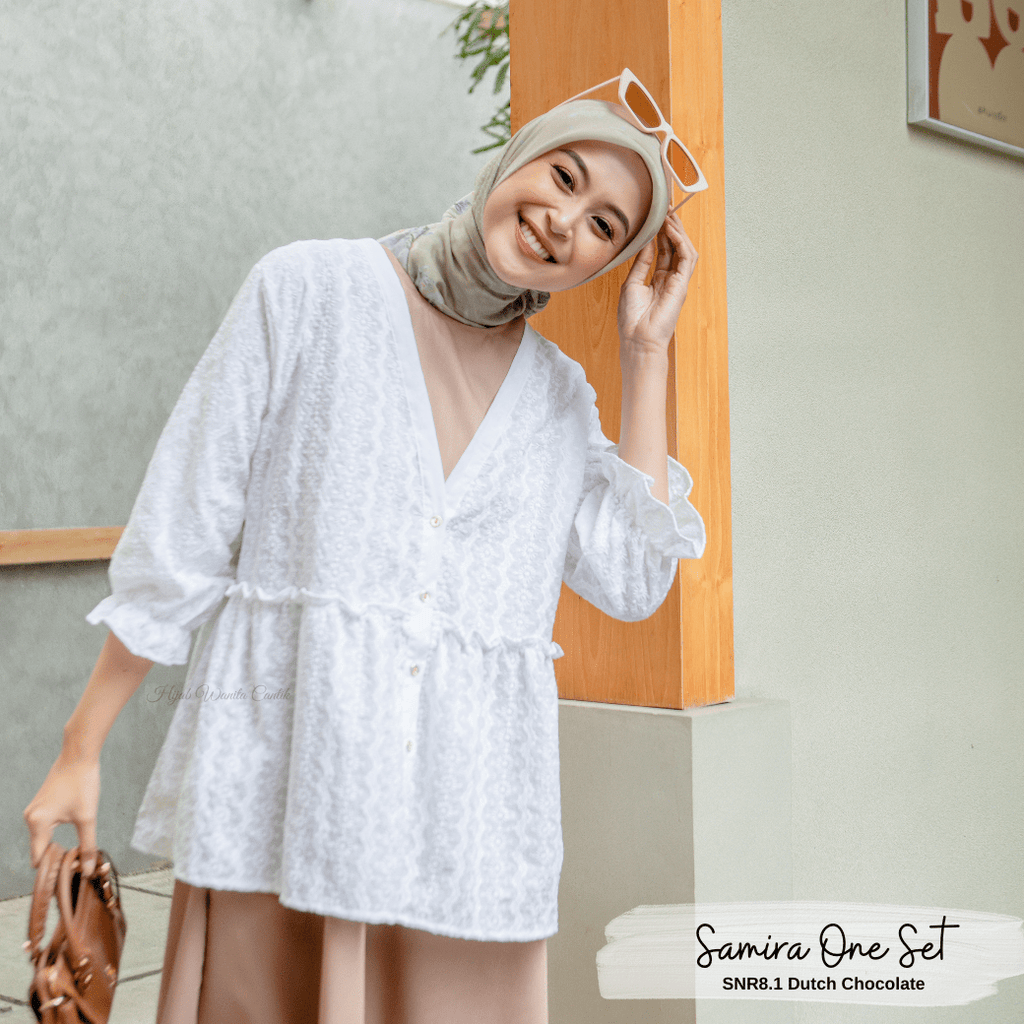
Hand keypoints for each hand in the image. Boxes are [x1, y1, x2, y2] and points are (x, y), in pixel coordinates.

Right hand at [24, 750, 100, 876]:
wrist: (79, 755)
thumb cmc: (82, 783)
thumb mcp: (87, 817)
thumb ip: (87, 846)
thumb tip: (88, 870)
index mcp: (38, 823)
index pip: (38, 859)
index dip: (52, 870)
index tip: (70, 874)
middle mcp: (30, 818)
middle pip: (39, 850)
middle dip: (56, 858)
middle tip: (78, 863)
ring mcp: (34, 810)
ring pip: (42, 838)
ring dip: (57, 845)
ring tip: (77, 850)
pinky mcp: (41, 804)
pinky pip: (45, 826)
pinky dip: (56, 833)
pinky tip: (73, 832)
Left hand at [617, 212, 698, 359]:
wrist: (638, 339)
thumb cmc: (632, 318)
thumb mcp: (632, 284)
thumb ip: (642, 264)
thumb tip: (646, 244)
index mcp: (658, 280)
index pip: (664, 250)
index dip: (661, 232)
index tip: (655, 215)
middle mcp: (670, 279)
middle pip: (675, 246)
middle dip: (671, 226)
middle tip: (665, 207)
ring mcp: (678, 281)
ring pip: (684, 249)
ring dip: (677, 230)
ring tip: (668, 214)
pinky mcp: (682, 284)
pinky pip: (686, 258)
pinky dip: (680, 242)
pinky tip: (671, 230)